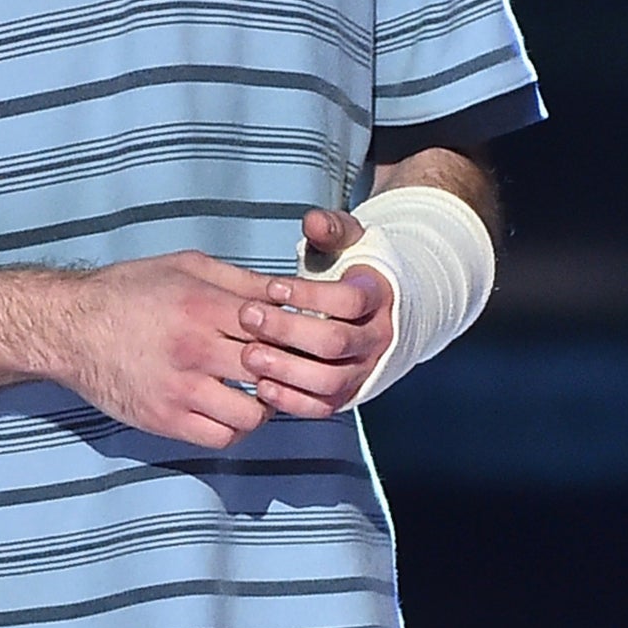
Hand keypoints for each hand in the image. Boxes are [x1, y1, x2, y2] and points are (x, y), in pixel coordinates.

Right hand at [56, 252, 277, 448]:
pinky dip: (236, 428)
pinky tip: (233, 410)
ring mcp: (180, 390)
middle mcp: (195, 350)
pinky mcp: (165, 420)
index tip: (301, 336)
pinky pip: (222, 438)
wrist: (70, 328)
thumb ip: (239, 280)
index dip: (297, 334)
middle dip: (288, 370)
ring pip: (253, 413)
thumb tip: (289, 291)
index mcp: (203, 306)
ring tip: (260, 392)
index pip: (276, 326)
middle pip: (271, 369)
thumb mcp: (185, 267)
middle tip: (290, 367)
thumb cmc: (128, 291)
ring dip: (265, 405)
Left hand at [236, 207, 396, 419]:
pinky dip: (292, 400)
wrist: (378, 313)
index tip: (273, 286)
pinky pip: (322, 406)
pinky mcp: (346, 394)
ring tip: (248, 354)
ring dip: (285, 369)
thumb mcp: (349, 242)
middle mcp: (377, 339)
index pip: (350, 301)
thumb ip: (332, 229)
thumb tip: (314, 221)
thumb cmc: (353, 275)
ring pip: (329, 380)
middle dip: (287, 331)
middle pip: (335, 342)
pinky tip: (262, 386)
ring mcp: (363, 370)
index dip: (309, 295)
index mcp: (380, 298)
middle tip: (247, 317)